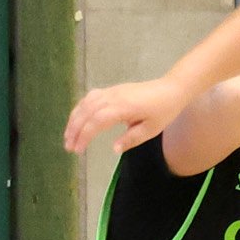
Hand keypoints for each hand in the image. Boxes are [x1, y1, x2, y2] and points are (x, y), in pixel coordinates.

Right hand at [63, 76, 188, 155]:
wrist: (171, 89)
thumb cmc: (164, 111)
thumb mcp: (151, 130)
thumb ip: (131, 139)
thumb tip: (113, 149)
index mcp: (123, 108)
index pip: (96, 121)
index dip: (84, 136)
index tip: (78, 150)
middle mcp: (112, 97)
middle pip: (85, 112)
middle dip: (74, 130)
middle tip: (68, 146)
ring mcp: (110, 91)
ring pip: (84, 103)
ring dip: (74, 119)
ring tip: (69, 135)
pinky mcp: (111, 90)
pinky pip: (89, 98)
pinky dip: (80, 109)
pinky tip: (78, 119)